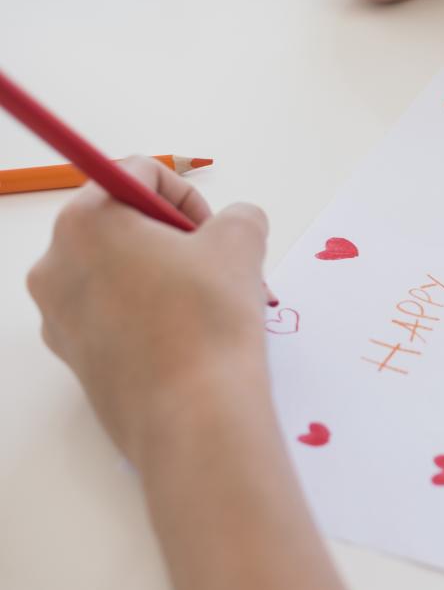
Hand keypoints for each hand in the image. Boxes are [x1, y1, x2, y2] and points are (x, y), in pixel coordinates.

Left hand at [26, 156, 270, 467]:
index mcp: (86, 221)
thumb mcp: (240, 244)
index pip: (137, 172)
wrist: (193, 417)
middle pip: (122, 222)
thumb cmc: (210, 319)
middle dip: (177, 239)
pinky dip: (150, 312)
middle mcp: (55, 263)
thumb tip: (233, 225)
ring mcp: (57, 314)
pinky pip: (113, 313)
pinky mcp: (74, 356)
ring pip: (119, 270)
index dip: (188, 195)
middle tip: (220, 268)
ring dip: (167, 275)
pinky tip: (190, 337)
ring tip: (213, 306)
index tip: (215, 231)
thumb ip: (238, 216)